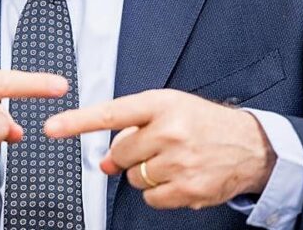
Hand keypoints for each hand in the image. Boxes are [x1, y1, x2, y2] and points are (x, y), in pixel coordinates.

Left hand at [44, 89, 274, 209]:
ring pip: (135, 178)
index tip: (51, 127)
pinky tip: (178, 177)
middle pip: (120, 154)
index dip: (76, 122)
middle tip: (153, 148)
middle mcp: (169, 130)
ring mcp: (179, 161)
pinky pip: (152, 198)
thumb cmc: (204, 123)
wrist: (251, 146)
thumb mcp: (170, 109)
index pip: (110, 114)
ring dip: (146, 174)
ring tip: (172, 160)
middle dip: (129, 155)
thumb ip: (132, 128)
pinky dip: (160, 192)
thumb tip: (103, 161)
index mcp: (161, 104)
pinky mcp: (189, 188)